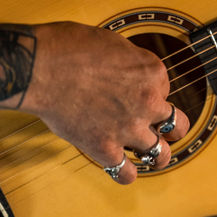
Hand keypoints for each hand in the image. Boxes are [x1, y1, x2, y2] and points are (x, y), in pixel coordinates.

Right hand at [22, 22, 189, 183]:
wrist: (40, 67)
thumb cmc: (70, 48)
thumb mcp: (113, 42)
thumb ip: (131, 62)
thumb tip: (131, 74)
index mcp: (153, 72)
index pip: (165, 89)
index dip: (151, 92)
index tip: (135, 92)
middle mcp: (148, 101)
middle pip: (176, 123)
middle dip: (172, 127)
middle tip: (163, 128)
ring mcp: (130, 127)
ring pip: (161, 154)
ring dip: (158, 156)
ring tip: (151, 155)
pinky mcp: (105, 148)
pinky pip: (126, 173)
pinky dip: (126, 174)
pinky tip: (122, 169)